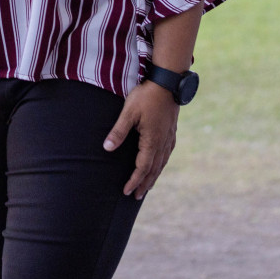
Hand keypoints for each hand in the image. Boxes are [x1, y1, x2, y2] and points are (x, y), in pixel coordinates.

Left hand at [103, 80, 178, 198]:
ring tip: (147, 187)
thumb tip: (107, 148)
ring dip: (153, 176)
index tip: (127, 191)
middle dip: (144, 184)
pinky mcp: (172, 131)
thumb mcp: (129, 112)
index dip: (134, 180)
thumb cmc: (146, 96)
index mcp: (152, 141)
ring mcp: (169, 137)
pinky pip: (167, 154)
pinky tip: (159, 165)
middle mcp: (163, 143)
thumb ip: (118, 131)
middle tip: (137, 197)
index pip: (142, 167)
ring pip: (162, 163)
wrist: (168, 82)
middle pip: (154, 169)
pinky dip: (161, 164)